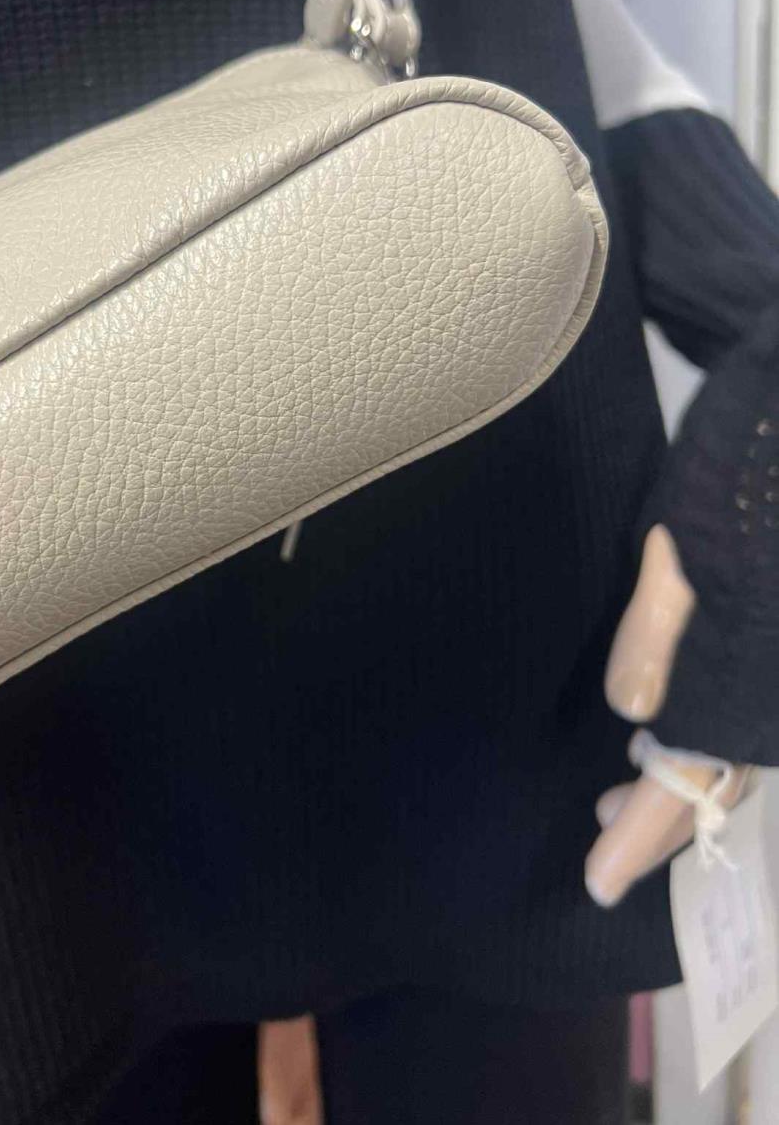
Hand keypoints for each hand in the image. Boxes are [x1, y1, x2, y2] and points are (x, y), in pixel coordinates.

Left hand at [585, 524, 751, 907]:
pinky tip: (656, 727)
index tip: (597, 883)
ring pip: (729, 756)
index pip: (691, 784)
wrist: (771, 476)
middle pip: (718, 785)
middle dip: (658, 815)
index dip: (643, 837)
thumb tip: (631, 709)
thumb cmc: (728, 513)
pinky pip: (733, 723)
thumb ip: (653, 637)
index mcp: (742, 691)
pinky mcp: (759, 666)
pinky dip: (695, 741)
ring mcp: (764, 683)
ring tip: (622, 782)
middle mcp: (763, 700)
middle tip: (599, 822)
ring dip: (674, 778)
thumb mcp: (678, 565)